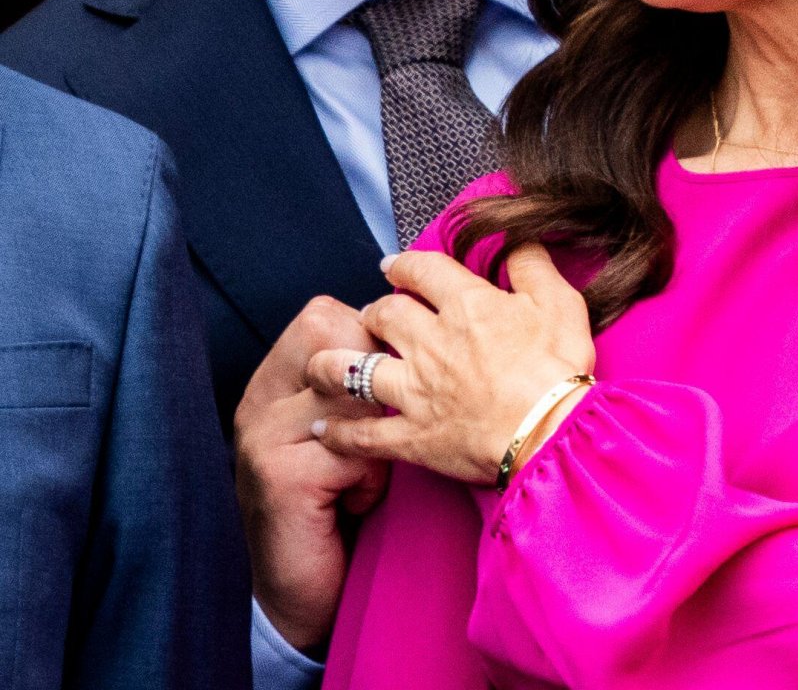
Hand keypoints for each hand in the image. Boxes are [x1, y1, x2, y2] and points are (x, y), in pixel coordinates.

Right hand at [234, 296, 388, 651]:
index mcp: (275, 379)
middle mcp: (259, 399)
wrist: (303, 599)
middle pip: (332, 335)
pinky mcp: (280, 478)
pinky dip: (369, 479)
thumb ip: (361, 383)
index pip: (327, 315)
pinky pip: (351, 450)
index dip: (370, 338)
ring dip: (376, 432)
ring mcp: (263, 436)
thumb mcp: (345, 432)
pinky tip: (356, 504)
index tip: (388, 381)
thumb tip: (421, 335)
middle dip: (374, 375)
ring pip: (350, 392)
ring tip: (368, 473)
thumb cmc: (339, 508)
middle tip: (378, 429)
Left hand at [307, 245, 595, 484]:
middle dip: (375, 309)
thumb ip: (532, 263)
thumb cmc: (558, 367)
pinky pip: (364, 434)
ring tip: (321, 361)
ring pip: (356, 369)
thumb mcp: (559, 300)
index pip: (422, 270)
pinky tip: (322, 427)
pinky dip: (340, 432)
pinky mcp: (413, 436)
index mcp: (465, 305)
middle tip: (373, 312)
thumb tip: (518, 237)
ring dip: (333, 362)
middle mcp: (431, 342)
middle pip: (384, 314)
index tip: (392, 265)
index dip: (403, 264)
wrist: (552, 433)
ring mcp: (416, 391)